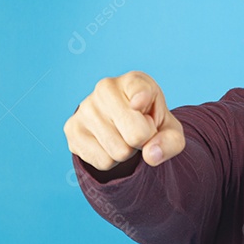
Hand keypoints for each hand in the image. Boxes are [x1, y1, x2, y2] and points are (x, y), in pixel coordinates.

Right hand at [64, 71, 185, 170]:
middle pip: (136, 135)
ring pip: (119, 152)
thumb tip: (151, 155)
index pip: (139, 89)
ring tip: (124, 137)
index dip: (142, 98)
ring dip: (127, 153)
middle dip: (143, 142)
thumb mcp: (170, 131)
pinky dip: (112, 161)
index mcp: (135, 81)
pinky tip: (109, 144)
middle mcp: (106, 88)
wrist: (123, 127)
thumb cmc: (151, 124)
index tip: (139, 103)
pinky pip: (102, 162)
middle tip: (140, 132)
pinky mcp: (72, 129)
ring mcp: (86, 108)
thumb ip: (170, 142)